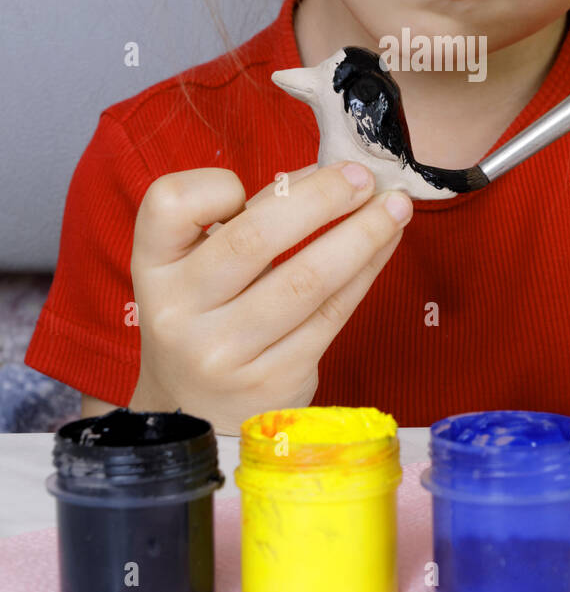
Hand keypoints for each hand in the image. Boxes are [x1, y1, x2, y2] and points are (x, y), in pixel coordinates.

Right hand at [129, 162, 412, 433]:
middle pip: (254, 237)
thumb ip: (249, 222)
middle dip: (321, 198)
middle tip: (362, 176)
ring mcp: (224, 353)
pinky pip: (330, 315)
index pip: (169, 204)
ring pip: (306, 279)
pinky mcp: (273, 381)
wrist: (194, 415)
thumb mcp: (197, 271)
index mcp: (153, 268)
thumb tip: (329, 176)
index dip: (214, 185)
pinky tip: (385, 245)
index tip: (258, 183)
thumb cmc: (206, 319)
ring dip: (362, 234)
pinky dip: (365, 272)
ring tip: (395, 206)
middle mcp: (178, 312)